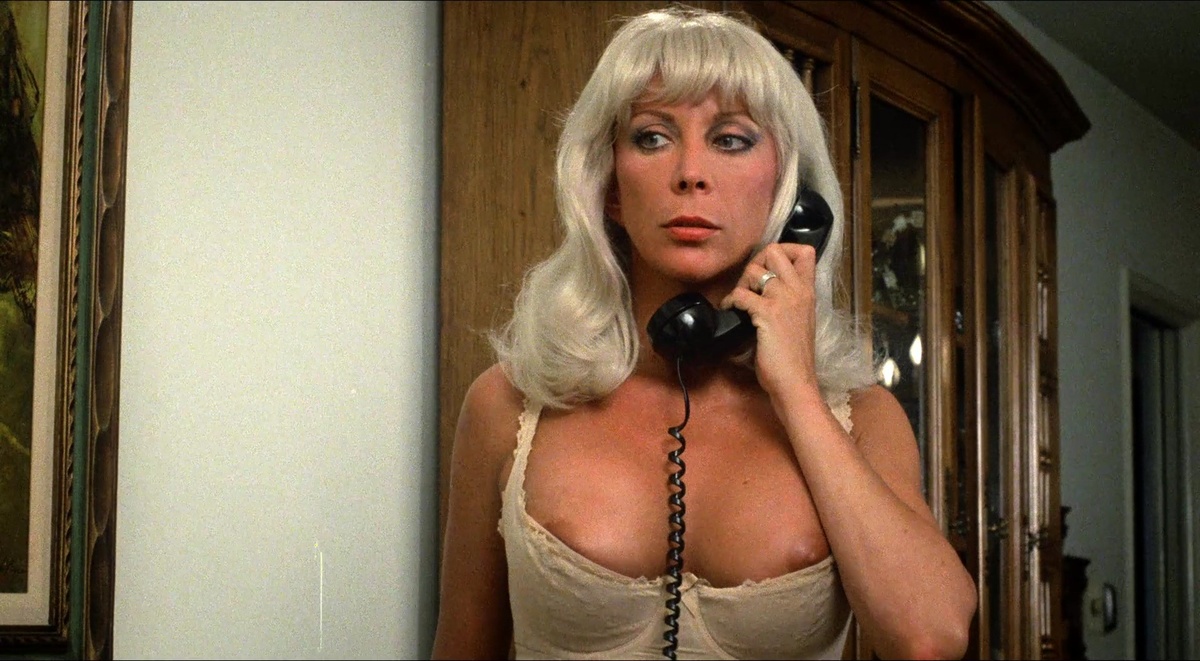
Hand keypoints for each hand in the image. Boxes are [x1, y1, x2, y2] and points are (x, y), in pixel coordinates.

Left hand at [720, 242, 821, 406]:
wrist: (795, 381)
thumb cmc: (795, 358)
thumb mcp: (799, 322)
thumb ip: (788, 303)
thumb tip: (765, 292)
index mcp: (808, 292)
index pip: (805, 252)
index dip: (784, 250)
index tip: (769, 267)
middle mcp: (798, 291)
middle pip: (774, 250)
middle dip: (755, 263)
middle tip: (750, 284)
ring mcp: (783, 300)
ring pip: (753, 270)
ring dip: (740, 284)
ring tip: (739, 301)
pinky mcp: (767, 313)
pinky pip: (741, 294)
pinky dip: (730, 301)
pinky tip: (731, 311)